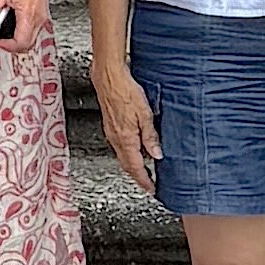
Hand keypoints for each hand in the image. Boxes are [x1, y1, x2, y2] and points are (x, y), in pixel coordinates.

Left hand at [0, 0, 51, 55]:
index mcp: (28, 14)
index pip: (21, 43)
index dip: (7, 46)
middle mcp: (39, 18)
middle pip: (28, 45)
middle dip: (12, 45)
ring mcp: (43, 16)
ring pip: (32, 38)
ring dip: (18, 38)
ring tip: (5, 27)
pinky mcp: (43, 13)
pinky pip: (34, 29)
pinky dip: (23, 30)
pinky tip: (13, 20)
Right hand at [97, 55, 160, 194]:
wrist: (107, 76)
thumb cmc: (125, 90)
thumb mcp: (145, 114)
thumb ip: (150, 136)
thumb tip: (157, 154)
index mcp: (126, 139)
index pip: (136, 167)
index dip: (144, 180)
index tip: (152, 188)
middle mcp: (116, 138)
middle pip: (127, 165)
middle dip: (137, 176)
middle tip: (148, 183)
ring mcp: (110, 131)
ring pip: (121, 156)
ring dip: (132, 165)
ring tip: (143, 168)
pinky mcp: (108, 124)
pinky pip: (118, 146)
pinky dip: (126, 153)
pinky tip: (133, 148)